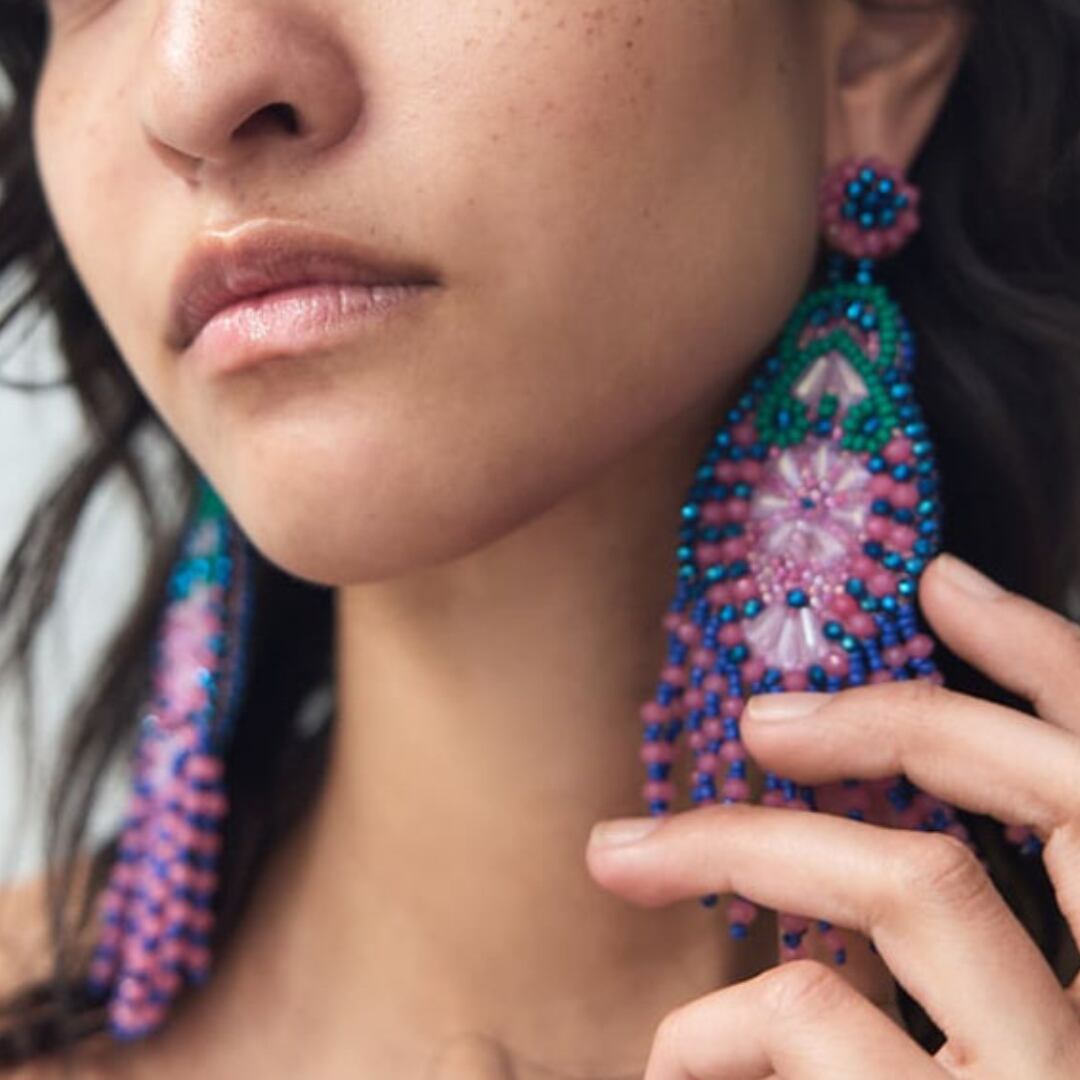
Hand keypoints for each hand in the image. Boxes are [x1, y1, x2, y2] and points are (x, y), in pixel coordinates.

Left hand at [585, 553, 1079, 1078]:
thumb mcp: (944, 1034)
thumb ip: (928, 938)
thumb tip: (805, 782)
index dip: (1046, 662)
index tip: (943, 583)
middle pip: (1051, 794)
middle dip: (893, 723)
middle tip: (756, 717)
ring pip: (917, 881)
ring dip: (745, 848)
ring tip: (623, 859)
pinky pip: (811, 1013)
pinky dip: (712, 1023)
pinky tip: (671, 1063)